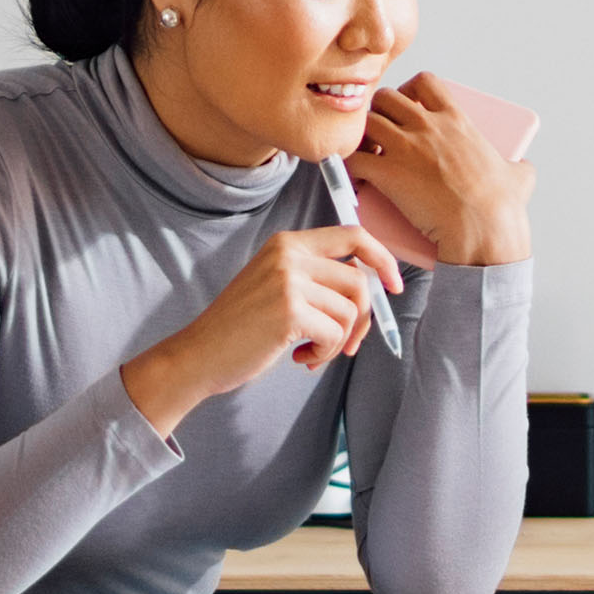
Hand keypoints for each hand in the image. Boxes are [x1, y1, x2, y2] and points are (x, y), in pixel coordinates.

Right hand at [119, 224, 408, 436]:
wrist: (199, 355)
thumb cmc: (239, 329)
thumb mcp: (275, 286)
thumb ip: (316, 278)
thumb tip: (373, 289)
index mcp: (287, 244)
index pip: (354, 236)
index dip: (383, 259)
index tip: (394, 286)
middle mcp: (288, 255)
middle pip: (359, 281)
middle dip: (362, 319)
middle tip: (346, 344)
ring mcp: (288, 281)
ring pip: (350, 311)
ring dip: (339, 341)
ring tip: (312, 352)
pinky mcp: (289, 311)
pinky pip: (335, 333)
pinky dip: (325, 352)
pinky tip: (301, 358)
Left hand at [353, 73, 534, 265]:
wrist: (483, 228)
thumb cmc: (502, 206)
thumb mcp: (519, 176)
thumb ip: (517, 165)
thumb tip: (522, 167)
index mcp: (456, 120)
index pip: (425, 82)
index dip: (409, 90)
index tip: (407, 106)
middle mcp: (427, 126)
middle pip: (386, 98)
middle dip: (378, 112)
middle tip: (381, 133)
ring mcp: (405, 148)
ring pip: (366, 123)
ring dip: (361, 137)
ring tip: (367, 155)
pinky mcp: (387, 173)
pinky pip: (353, 159)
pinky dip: (348, 167)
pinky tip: (355, 178)